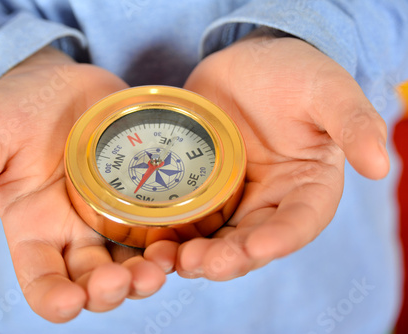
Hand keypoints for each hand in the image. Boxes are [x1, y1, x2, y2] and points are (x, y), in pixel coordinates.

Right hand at [0, 47, 165, 321]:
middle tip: (128, 280)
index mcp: (34, 229)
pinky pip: (158, 226)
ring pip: (131, 261)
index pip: (41, 280)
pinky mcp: (139, 195)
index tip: (70, 303)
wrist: (60, 82)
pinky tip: (181, 239)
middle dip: (110, 289)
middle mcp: (74, 232)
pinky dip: (170, 238)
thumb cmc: (17, 109)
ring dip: (147, 272)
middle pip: (94, 280)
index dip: (54, 299)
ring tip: (161, 265)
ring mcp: (111, 215)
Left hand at [145, 30, 388, 279]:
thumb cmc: (292, 72)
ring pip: (218, 240)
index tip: (257, 247)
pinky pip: (189, 221)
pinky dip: (174, 236)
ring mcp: (233, 199)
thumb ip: (352, 123)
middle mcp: (271, 202)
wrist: (244, 63)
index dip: (281, 239)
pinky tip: (156, 243)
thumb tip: (381, 165)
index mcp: (307, 187)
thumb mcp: (326, 90)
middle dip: (230, 258)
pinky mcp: (202, 191)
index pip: (299, 222)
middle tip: (202, 264)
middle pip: (252, 242)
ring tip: (175, 260)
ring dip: (198, 257)